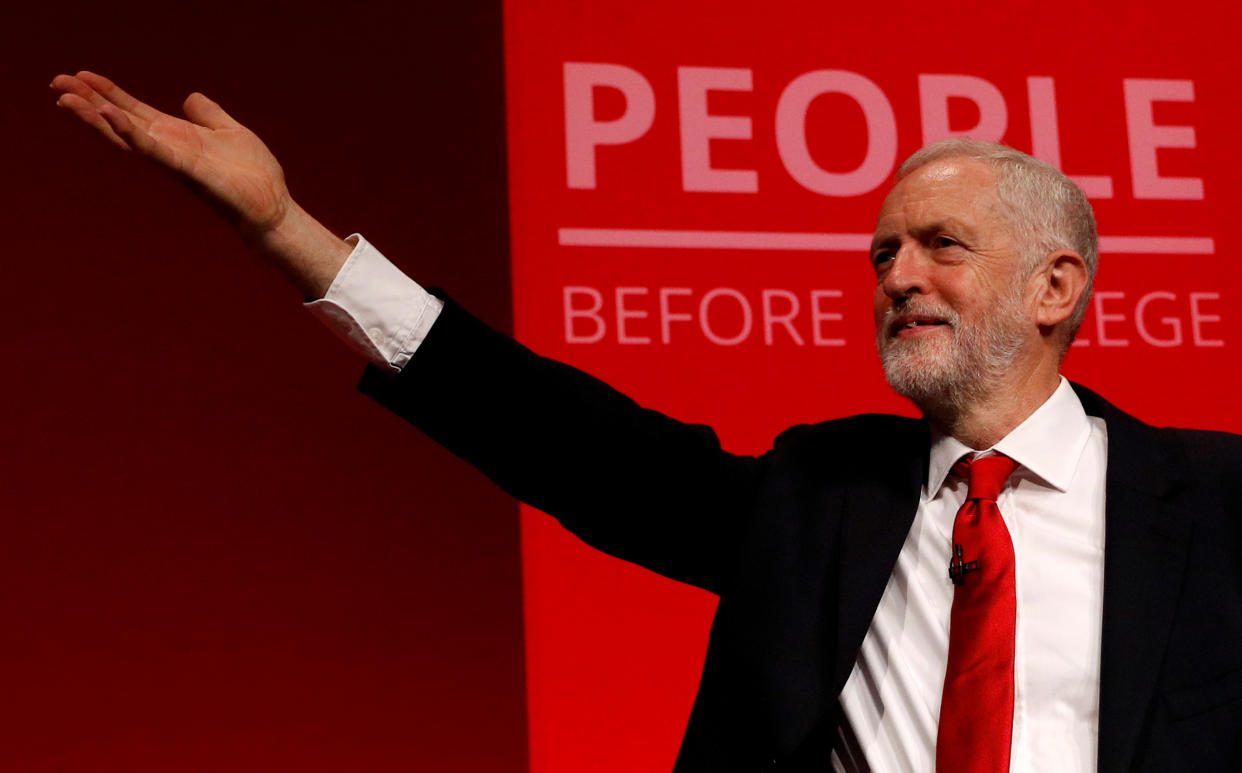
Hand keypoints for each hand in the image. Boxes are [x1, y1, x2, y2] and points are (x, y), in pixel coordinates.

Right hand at [51, 71, 290, 237]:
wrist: (273, 206)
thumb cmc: (254, 175)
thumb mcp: (230, 131)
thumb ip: (208, 114)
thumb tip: (190, 97)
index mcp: (178, 136)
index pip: (135, 111)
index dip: (109, 93)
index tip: (82, 75)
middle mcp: (170, 148)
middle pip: (121, 122)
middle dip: (90, 102)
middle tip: (56, 82)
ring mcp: (175, 161)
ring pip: (127, 136)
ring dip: (97, 118)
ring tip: (68, 98)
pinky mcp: (188, 171)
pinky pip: (154, 150)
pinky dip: (131, 133)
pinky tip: (111, 116)